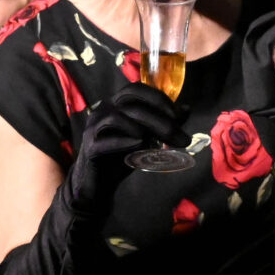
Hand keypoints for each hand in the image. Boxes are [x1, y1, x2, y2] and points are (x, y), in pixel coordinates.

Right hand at [68, 83, 179, 206]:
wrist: (99, 184)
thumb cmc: (122, 157)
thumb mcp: (146, 138)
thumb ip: (162, 123)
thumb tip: (186, 109)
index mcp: (116, 104)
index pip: (137, 89)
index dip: (159, 99)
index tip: (178, 116)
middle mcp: (103, 110)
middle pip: (131, 102)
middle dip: (159, 118)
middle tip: (180, 137)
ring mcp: (93, 127)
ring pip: (117, 118)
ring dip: (142, 128)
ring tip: (159, 143)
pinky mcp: (89, 147)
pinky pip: (105, 140)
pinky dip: (124, 142)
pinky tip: (140, 146)